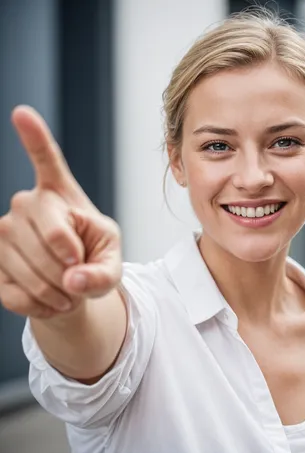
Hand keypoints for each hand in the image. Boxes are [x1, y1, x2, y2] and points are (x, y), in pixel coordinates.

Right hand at [0, 106, 121, 317]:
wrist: (70, 285)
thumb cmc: (94, 262)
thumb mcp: (112, 264)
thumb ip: (102, 273)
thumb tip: (73, 279)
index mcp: (62, 196)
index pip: (47, 162)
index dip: (35, 139)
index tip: (23, 113)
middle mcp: (27, 205)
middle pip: (49, 236)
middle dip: (72, 267)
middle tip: (81, 278)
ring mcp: (4, 231)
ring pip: (27, 266)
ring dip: (56, 290)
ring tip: (70, 292)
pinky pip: (13, 292)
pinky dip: (39, 305)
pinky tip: (51, 300)